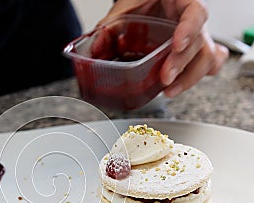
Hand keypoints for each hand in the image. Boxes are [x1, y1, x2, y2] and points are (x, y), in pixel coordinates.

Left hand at [98, 0, 228, 97]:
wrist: (145, 1)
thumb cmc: (140, 1)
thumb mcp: (124, 8)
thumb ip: (110, 26)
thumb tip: (95, 47)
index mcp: (181, 0)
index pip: (196, 12)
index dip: (189, 29)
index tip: (176, 44)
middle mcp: (192, 19)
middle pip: (201, 41)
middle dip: (182, 63)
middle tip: (165, 78)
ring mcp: (195, 36)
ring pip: (207, 57)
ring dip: (189, 78)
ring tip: (170, 90)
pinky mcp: (192, 50)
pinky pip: (210, 63)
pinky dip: (197, 75)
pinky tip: (180, 84)